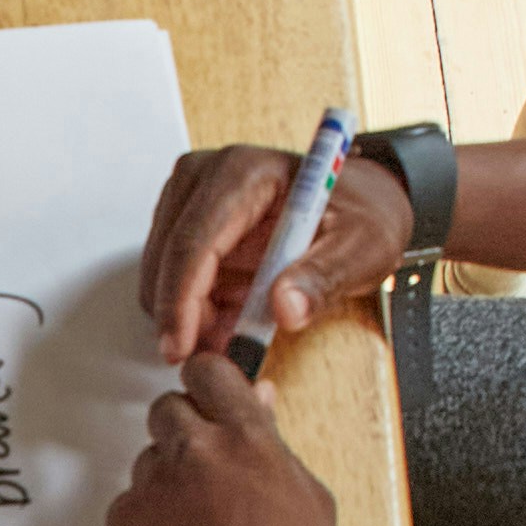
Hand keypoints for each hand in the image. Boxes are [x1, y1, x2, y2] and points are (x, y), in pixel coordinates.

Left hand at [105, 350, 345, 525]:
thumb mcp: (309, 499)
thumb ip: (273, 442)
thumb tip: (258, 398)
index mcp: (247, 440)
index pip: (207, 371)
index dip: (207, 385)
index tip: (206, 397)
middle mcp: (193, 456)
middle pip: (166, 410)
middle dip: (185, 433)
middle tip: (208, 476)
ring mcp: (152, 493)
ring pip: (147, 462)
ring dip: (168, 482)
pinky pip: (128, 506)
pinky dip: (147, 524)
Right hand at [141, 140, 420, 363]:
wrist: (362, 203)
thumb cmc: (363, 216)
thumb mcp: (364, 249)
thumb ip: (325, 277)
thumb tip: (284, 307)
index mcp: (246, 173)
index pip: (194, 241)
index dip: (180, 301)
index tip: (180, 348)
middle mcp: (207, 176)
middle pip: (168, 258)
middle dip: (184, 315)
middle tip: (223, 351)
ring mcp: (191, 196)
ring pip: (161, 272)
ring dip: (190, 313)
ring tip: (240, 328)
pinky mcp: (186, 220)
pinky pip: (170, 276)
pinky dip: (193, 306)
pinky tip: (231, 313)